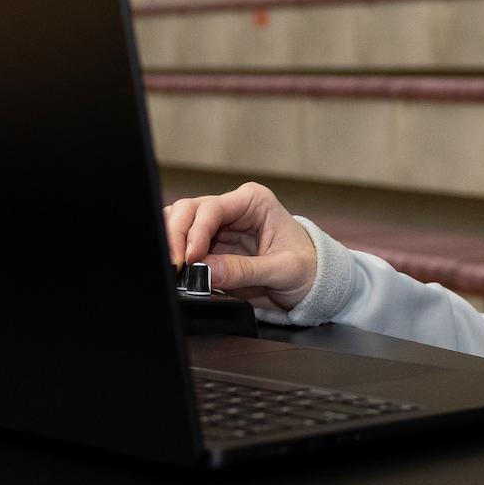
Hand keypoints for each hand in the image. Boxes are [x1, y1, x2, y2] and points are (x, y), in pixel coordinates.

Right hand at [163, 181, 317, 309]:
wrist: (312, 283)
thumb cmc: (307, 268)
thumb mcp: (283, 270)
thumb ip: (246, 270)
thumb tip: (207, 271)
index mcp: (253, 201)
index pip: (212, 208)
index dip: (196, 231)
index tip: (190, 258)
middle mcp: (232, 209)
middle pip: (187, 211)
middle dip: (176, 235)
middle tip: (174, 265)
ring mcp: (218, 228)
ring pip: (179, 223)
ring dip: (171, 244)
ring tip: (174, 270)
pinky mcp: (210, 248)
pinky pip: (183, 246)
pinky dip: (175, 256)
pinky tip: (177, 273)